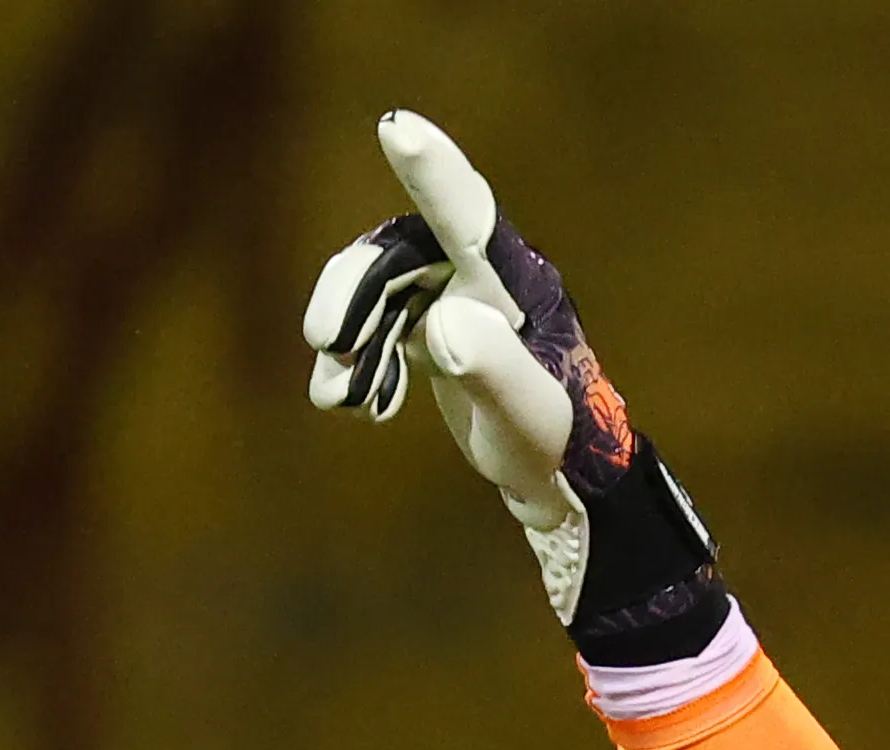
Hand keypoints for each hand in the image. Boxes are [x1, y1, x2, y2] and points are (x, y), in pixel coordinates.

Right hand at [300, 111, 728, 657]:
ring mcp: (457, 302)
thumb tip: (442, 322)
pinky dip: (353, 360)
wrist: (564, 483)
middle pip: (397, 253)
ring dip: (346, 333)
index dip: (434, 172)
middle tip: (325, 341)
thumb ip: (493, 368)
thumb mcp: (529, 416)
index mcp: (514, 285)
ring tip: (334, 395)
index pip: (470, 216)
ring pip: (377, 289)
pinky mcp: (436, 332)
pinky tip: (348, 403)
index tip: (397, 126)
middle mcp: (483, 281)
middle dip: (352, 290)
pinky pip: (376, 325)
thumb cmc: (559, 445)